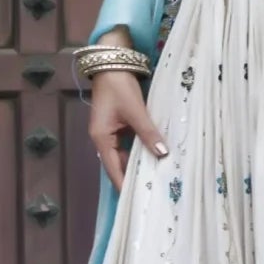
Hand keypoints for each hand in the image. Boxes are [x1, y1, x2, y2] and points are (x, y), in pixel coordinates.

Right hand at [89, 69, 168, 191]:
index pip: (114, 169)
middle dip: (133, 177)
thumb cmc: (119, 87)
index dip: (124, 184)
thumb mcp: (135, 111)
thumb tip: (162, 154)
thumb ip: (148, 133)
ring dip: (137, 165)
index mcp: (101, 138)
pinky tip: (153, 158)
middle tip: (152, 192)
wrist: (113, 63)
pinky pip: (128, 145)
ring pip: (124, 155)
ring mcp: (109, 133)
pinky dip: (139, 152)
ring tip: (155, 179)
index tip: (137, 200)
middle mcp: (103, 139)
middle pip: (118, 165)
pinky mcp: (117, 126)